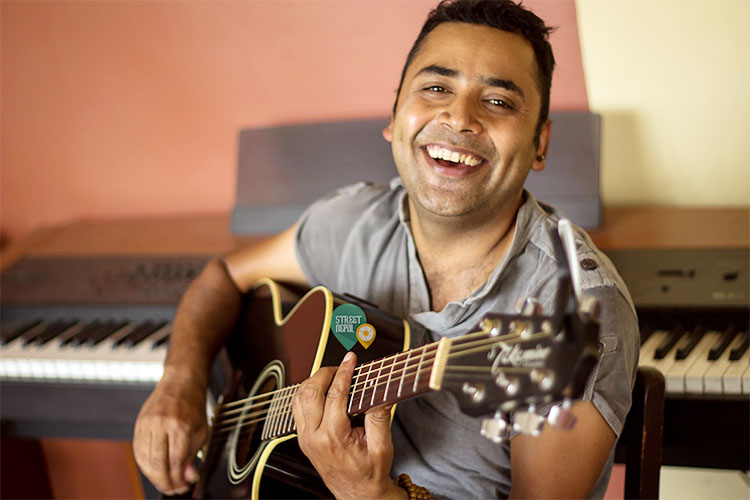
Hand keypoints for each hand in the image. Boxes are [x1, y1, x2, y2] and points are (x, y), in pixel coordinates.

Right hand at [133, 370, 207, 494]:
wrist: (180, 381)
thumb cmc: (193, 403)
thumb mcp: (201, 430)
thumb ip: (192, 455)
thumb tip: (187, 477)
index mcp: (179, 425)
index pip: (174, 462)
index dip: (178, 480)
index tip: (183, 486)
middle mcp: (160, 424)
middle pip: (157, 464)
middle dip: (165, 482)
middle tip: (173, 488)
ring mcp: (147, 424)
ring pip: (144, 460)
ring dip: (153, 476)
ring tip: (164, 482)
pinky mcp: (139, 424)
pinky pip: (138, 451)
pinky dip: (145, 464)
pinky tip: (154, 470)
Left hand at [293, 352, 406, 499]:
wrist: (358, 495)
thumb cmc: (369, 474)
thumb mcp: (382, 446)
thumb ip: (379, 417)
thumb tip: (381, 393)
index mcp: (333, 437)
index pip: (335, 394)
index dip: (344, 372)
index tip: (350, 359)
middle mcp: (314, 437)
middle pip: (310, 391)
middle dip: (325, 373)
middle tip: (340, 366)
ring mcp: (305, 438)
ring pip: (298, 398)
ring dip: (312, 382)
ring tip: (330, 375)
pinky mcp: (303, 439)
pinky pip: (297, 409)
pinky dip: (306, 394)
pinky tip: (320, 390)